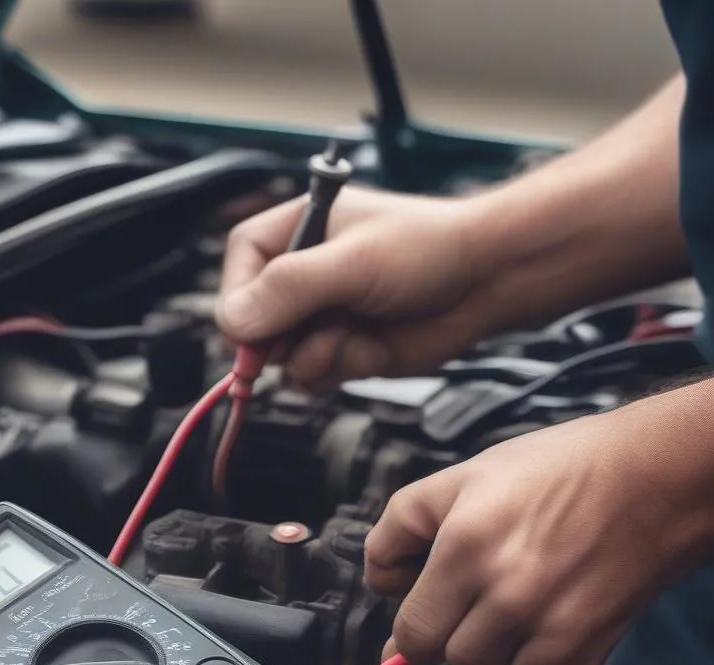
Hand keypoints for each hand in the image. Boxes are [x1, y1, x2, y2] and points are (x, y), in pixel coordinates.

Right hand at [216, 186, 492, 390]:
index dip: (238, 305)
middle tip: (318, 332)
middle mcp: (298, 278)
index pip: (237, 273)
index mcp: (291, 234)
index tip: (252, 332)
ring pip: (281, 360)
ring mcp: (318, 317)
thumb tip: (233, 320)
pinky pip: (312, 378)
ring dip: (318, 357)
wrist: (484, 282)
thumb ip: (289, 288)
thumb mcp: (352, 262)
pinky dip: (340, 370)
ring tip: (355, 334)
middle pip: (251, 325)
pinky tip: (370, 349)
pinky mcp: (339, 350)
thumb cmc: (427, 250)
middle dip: (283, 340)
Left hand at [364, 386, 713, 664]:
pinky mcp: (587, 653)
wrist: (654, 479)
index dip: (407, 624)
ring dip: (488, 646)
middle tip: (468, 596)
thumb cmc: (553, 471)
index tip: (420, 604)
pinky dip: (533, 661)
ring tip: (512, 600)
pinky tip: (545, 618)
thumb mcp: (460, 477)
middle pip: (444, 656)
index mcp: (466, 546)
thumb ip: (400, 527)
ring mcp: (550, 628)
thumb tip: (381, 584)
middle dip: (445, 631)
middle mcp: (506, 594)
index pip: (411, 631)